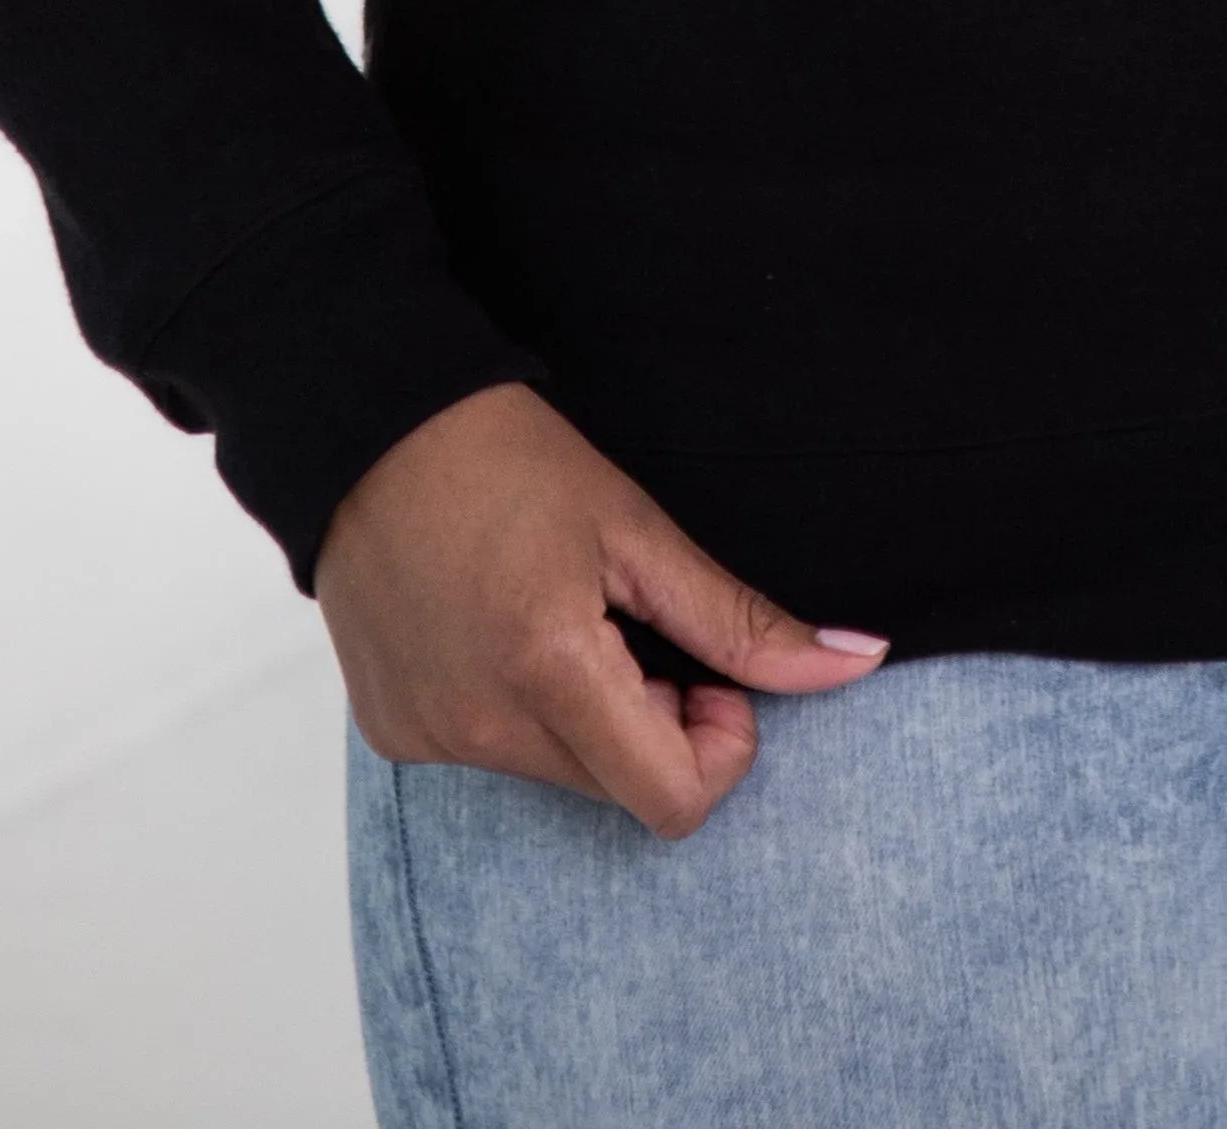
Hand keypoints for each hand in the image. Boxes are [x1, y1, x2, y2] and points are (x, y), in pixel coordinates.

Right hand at [316, 381, 887, 837]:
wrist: (366, 425)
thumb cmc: (506, 456)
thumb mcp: (636, 528)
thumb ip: (741, 620)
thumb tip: (860, 664)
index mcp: (548, 673)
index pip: (673, 801)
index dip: (718, 743)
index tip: (703, 666)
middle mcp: (479, 729)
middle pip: (621, 791)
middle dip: (656, 723)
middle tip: (633, 623)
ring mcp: (428, 741)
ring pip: (560, 776)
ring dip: (589, 716)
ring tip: (558, 611)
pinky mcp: (394, 736)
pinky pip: (493, 756)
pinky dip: (521, 710)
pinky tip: (499, 625)